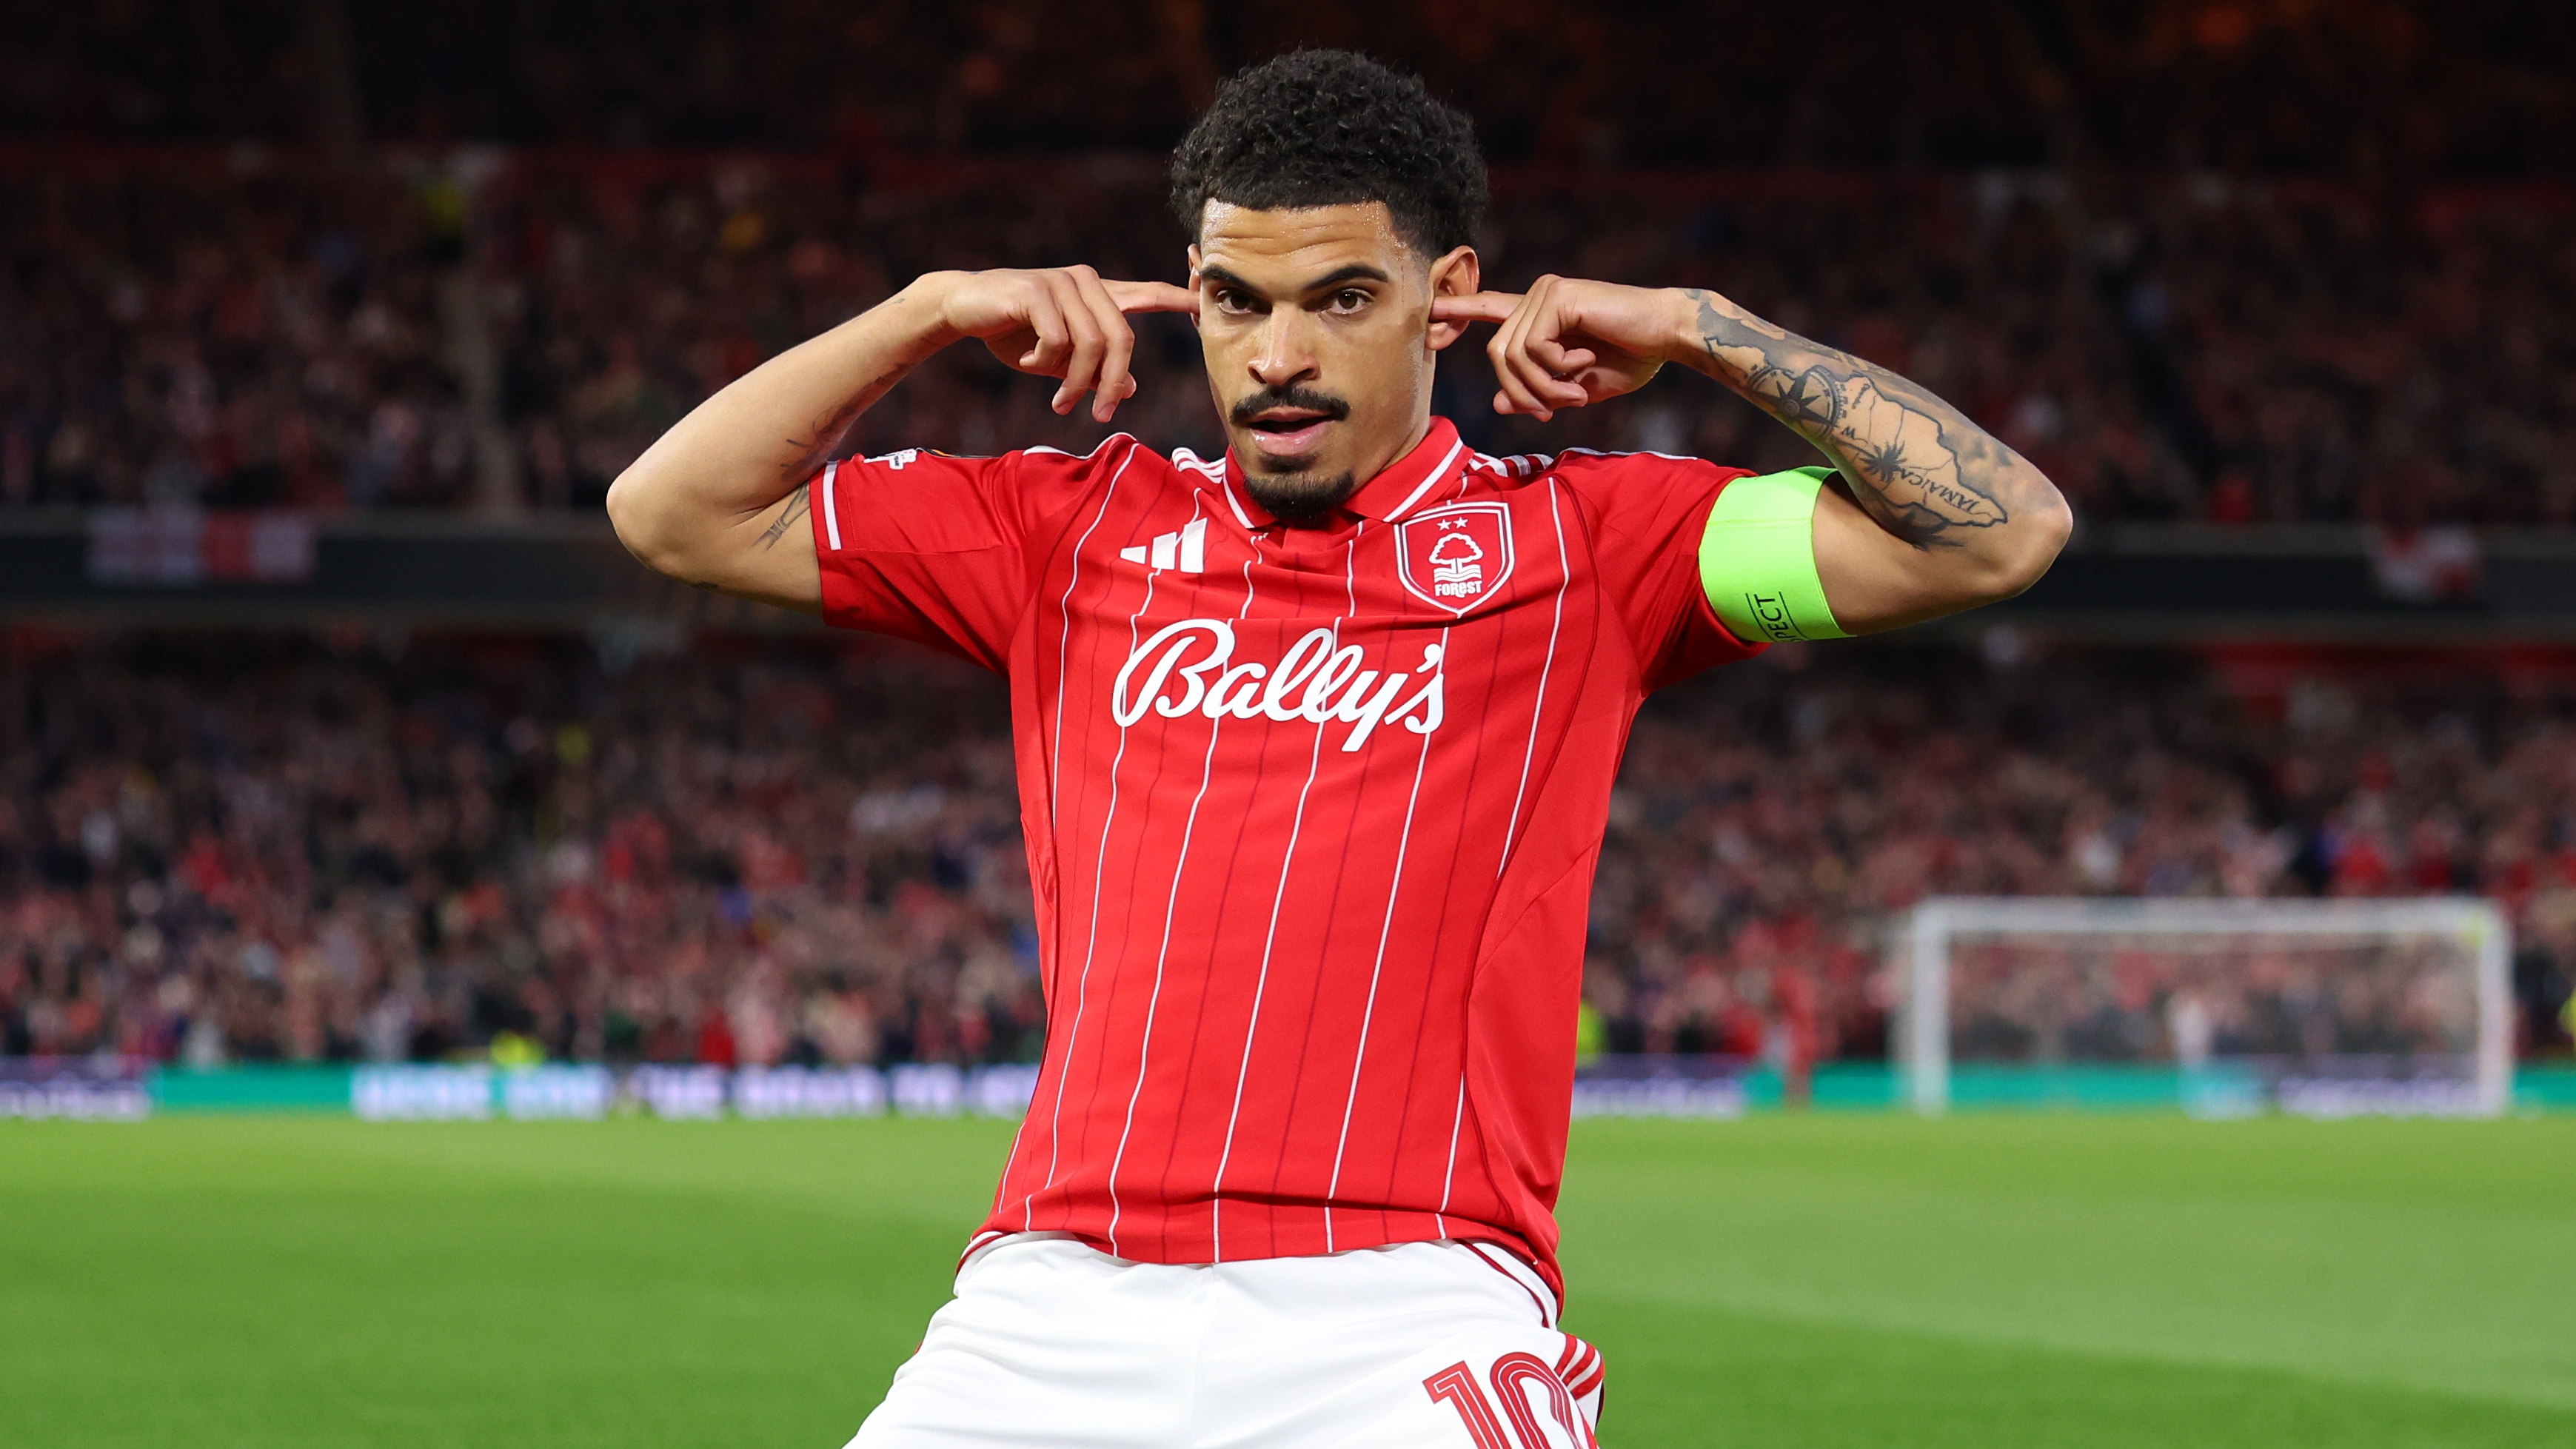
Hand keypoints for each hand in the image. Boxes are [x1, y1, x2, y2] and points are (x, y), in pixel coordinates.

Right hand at [926, 267, 1196, 421]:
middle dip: (1113, 383)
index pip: (1149, 294)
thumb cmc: (1012, 331)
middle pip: (1123, 338)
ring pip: (1091, 344)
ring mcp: (1063, 283)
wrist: (962, 307)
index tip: (1205, 306)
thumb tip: (1132, 387)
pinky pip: (1058, 340)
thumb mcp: (1058, 357)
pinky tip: (1028, 362)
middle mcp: (1087, 282)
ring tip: (1059, 402)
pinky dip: (1045, 362)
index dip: (1180, 298)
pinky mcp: (1037, 290)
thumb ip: (1094, 368)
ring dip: (1076, 383)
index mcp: (1098, 294)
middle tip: (1098, 415)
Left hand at [1431, 277, 1683, 420]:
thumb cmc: (1629, 360)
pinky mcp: (1556, 296)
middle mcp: (1537, 297)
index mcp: (1540, 315)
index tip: (1428, 314)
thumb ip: (1537, 393)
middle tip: (1554, 409)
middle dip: (1523, 392)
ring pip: (1510, 355)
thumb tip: (1497, 402)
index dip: (1458, 310)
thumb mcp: (1575, 388)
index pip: (1489, 308)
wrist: (1667, 339)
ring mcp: (1545, 292)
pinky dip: (1556, 368)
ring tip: (1576, 390)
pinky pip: (1531, 347)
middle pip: (1497, 354)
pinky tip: (1584, 362)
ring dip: (1542, 386)